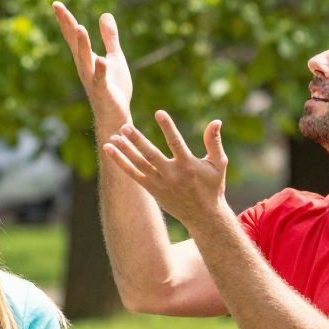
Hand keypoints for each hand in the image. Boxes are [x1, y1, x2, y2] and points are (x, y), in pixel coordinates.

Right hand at [53, 2, 132, 126]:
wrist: (116, 117)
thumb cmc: (114, 89)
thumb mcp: (115, 57)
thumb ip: (110, 37)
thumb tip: (104, 14)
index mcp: (87, 58)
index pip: (74, 36)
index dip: (66, 20)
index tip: (56, 4)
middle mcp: (85, 67)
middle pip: (75, 43)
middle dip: (68, 26)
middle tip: (58, 8)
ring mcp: (92, 79)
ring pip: (85, 59)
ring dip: (82, 44)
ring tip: (79, 27)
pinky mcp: (103, 91)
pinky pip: (100, 79)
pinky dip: (99, 70)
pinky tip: (100, 59)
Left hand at [104, 110, 228, 228]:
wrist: (203, 216)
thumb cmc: (212, 186)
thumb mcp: (218, 164)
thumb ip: (214, 142)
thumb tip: (216, 121)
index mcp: (188, 166)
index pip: (176, 143)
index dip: (168, 127)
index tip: (159, 113)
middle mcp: (172, 175)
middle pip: (151, 155)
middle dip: (137, 141)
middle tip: (125, 126)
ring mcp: (159, 183)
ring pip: (138, 164)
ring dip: (124, 151)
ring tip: (112, 137)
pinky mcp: (151, 189)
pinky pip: (132, 174)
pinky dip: (120, 162)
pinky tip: (109, 150)